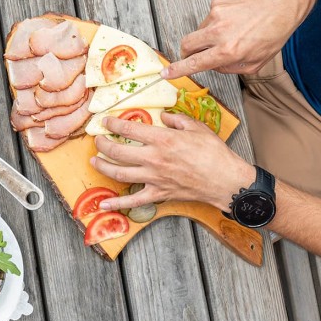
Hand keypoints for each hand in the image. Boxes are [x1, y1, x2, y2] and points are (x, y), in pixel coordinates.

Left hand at [91, 113, 254, 211]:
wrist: (225, 180)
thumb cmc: (214, 153)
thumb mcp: (196, 127)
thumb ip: (176, 119)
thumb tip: (163, 116)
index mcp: (162, 139)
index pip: (128, 129)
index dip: (112, 124)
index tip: (105, 121)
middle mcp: (153, 159)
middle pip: (117, 151)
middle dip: (102, 144)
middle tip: (98, 139)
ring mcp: (154, 178)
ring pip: (119, 173)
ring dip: (103, 167)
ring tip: (94, 161)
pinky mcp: (158, 194)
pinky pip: (133, 201)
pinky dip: (117, 204)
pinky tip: (104, 204)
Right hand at [163, 0, 307, 78]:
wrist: (280, 5)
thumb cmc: (272, 35)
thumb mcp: (254, 64)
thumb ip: (229, 69)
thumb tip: (211, 65)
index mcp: (228, 51)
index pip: (195, 63)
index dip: (178, 70)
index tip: (166, 73)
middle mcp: (219, 32)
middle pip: (186, 44)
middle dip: (186, 52)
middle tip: (196, 55)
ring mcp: (216, 15)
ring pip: (199, 31)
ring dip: (208, 37)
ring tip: (230, 34)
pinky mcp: (217, 3)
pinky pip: (209, 19)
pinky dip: (216, 24)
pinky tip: (233, 22)